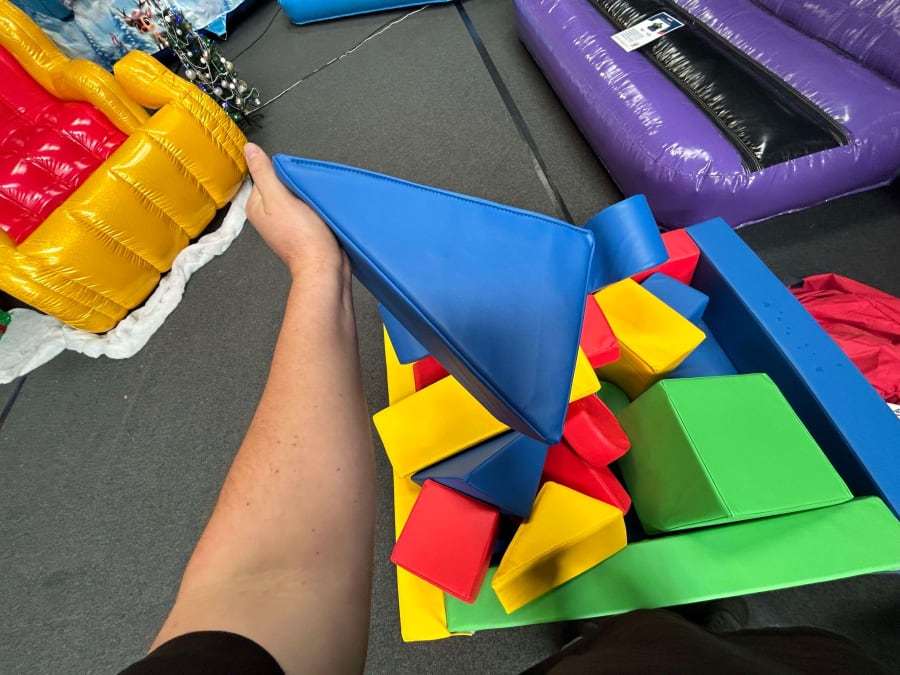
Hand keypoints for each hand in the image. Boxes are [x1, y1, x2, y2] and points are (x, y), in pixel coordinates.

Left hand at [244, 143, 343, 278]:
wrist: (324, 266)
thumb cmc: (303, 238)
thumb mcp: (279, 197)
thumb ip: (263, 172)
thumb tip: (249, 149)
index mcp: (255, 207)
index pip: (266, 174)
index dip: (283, 173)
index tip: (293, 182)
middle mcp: (267, 216)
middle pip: (282, 185)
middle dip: (296, 184)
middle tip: (304, 195)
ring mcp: (284, 224)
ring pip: (296, 197)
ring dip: (307, 195)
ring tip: (313, 205)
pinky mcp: (301, 230)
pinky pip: (307, 209)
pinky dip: (314, 207)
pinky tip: (319, 213)